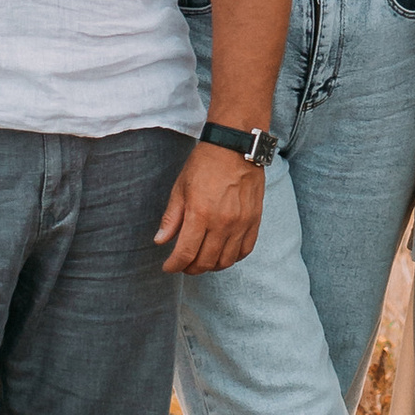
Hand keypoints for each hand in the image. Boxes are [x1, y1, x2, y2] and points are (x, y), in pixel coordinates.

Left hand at [155, 141, 265, 274]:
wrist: (235, 147)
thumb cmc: (204, 164)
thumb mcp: (180, 188)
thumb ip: (171, 218)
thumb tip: (160, 241)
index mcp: (200, 214)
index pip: (185, 253)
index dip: (174, 265)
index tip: (168, 266)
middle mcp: (222, 223)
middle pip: (205, 261)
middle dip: (190, 268)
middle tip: (183, 264)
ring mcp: (241, 223)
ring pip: (225, 261)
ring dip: (211, 266)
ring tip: (202, 260)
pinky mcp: (254, 220)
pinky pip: (244, 250)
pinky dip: (232, 258)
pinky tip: (222, 253)